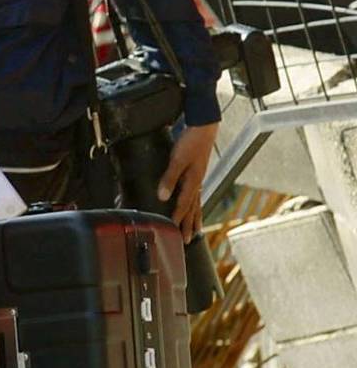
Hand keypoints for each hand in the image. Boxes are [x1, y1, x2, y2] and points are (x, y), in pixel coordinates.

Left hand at [159, 120, 217, 239]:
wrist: (204, 127)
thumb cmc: (191, 142)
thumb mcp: (177, 160)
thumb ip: (169, 178)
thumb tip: (163, 197)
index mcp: (192, 181)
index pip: (183, 205)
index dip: (178, 218)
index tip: (173, 231)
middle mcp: (197, 182)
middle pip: (193, 208)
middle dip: (189, 224)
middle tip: (188, 240)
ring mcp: (198, 178)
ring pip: (197, 202)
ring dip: (195, 217)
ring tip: (196, 229)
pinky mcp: (197, 172)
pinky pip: (197, 194)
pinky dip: (196, 204)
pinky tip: (194, 206)